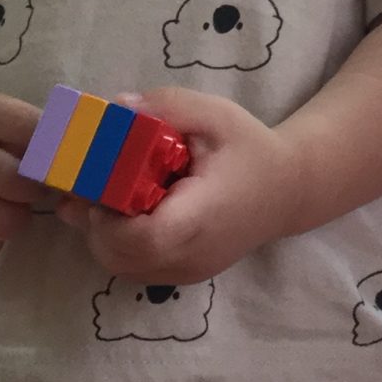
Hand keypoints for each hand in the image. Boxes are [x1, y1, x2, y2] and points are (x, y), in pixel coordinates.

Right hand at [0, 89, 45, 265]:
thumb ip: (34, 131)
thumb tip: (83, 161)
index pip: (32, 134)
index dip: (54, 152)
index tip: (59, 161)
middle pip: (17, 185)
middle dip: (33, 190)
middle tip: (29, 187)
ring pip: (3, 224)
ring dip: (15, 217)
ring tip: (4, 203)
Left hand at [54, 89, 290, 286]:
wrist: (289, 190)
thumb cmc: (251, 150)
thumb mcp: (215, 115)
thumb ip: (166, 106)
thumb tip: (116, 108)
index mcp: (202, 215)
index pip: (144, 239)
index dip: (109, 219)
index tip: (102, 187)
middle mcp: (193, 254)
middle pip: (121, 258)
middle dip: (94, 224)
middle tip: (93, 187)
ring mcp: (187, 271)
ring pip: (122, 268)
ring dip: (101, 236)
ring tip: (106, 196)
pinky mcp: (182, 275)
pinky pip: (135, 268)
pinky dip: (117, 245)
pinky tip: (124, 212)